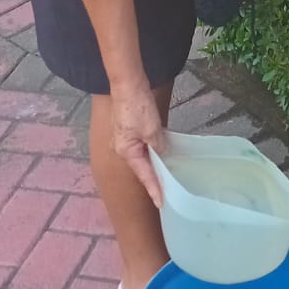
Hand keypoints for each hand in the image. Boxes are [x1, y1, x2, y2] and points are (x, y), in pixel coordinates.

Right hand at [110, 82, 166, 208]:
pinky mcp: (128, 129)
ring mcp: (124, 138)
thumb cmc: (137, 108)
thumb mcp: (152, 130)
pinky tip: (161, 152)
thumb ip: (158, 145)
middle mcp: (122, 148)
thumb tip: (162, 153)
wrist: (128, 84)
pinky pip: (142, 145)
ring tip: (166, 175)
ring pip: (142, 156)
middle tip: (167, 192)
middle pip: (141, 167)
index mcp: (126, 151)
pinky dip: (151, 151)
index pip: (144, 175)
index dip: (154, 189)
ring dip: (154, 163)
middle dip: (154, 178)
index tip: (161, 203)